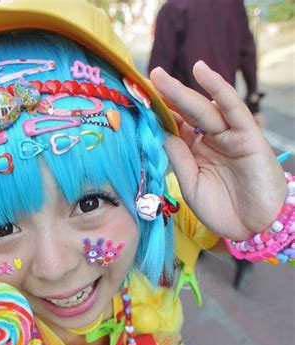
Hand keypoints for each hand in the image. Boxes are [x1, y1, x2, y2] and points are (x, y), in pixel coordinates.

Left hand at [149, 61, 285, 240]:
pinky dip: (218, 88)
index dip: (157, 116)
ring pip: (203, 108)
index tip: (135, 102)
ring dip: (181, 91)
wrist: (254, 227)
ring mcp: (229, 135)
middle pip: (185, 114)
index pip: (175, 128)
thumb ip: (178, 160)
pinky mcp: (247, 134)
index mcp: (196, 152)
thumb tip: (161, 134)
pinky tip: (201, 72)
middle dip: (165, 97)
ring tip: (159, 77)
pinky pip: (232, 107)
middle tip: (145, 79)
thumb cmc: (223, 210)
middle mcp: (211, 140)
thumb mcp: (191, 186)